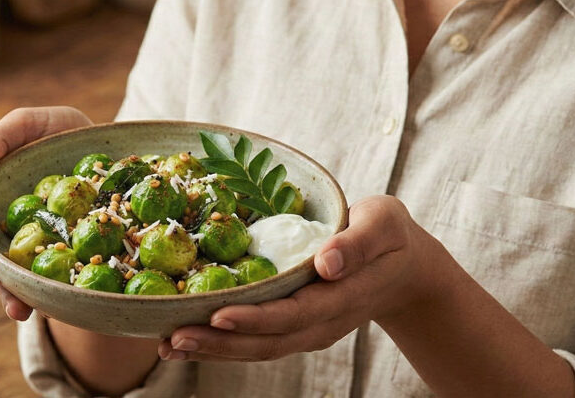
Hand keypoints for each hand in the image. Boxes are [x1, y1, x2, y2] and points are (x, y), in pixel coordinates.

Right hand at [0, 106, 92, 320]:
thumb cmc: (59, 132)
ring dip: (9, 296)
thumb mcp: (30, 123)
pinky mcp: (64, 259)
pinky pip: (53, 282)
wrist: (108, 148)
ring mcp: (34, 245)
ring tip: (16, 310)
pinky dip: (49, 297)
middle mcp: (6, 225)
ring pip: (13, 277)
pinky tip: (55, 307)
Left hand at [159, 196, 441, 361]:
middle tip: (174, 339)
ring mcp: (308, 330)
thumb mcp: (384, 224)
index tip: (218, 315)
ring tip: (168, 347)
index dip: (256, 319)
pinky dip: (220, 344)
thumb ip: (358, 242)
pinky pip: (255, 342)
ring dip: (213, 350)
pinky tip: (184, 340)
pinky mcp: (295, 327)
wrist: (406, 268)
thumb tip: (327, 262)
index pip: (294, 314)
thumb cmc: (391, 236)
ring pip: (257, 349)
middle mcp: (322, 322)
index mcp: (342, 297)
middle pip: (267, 342)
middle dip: (219, 343)